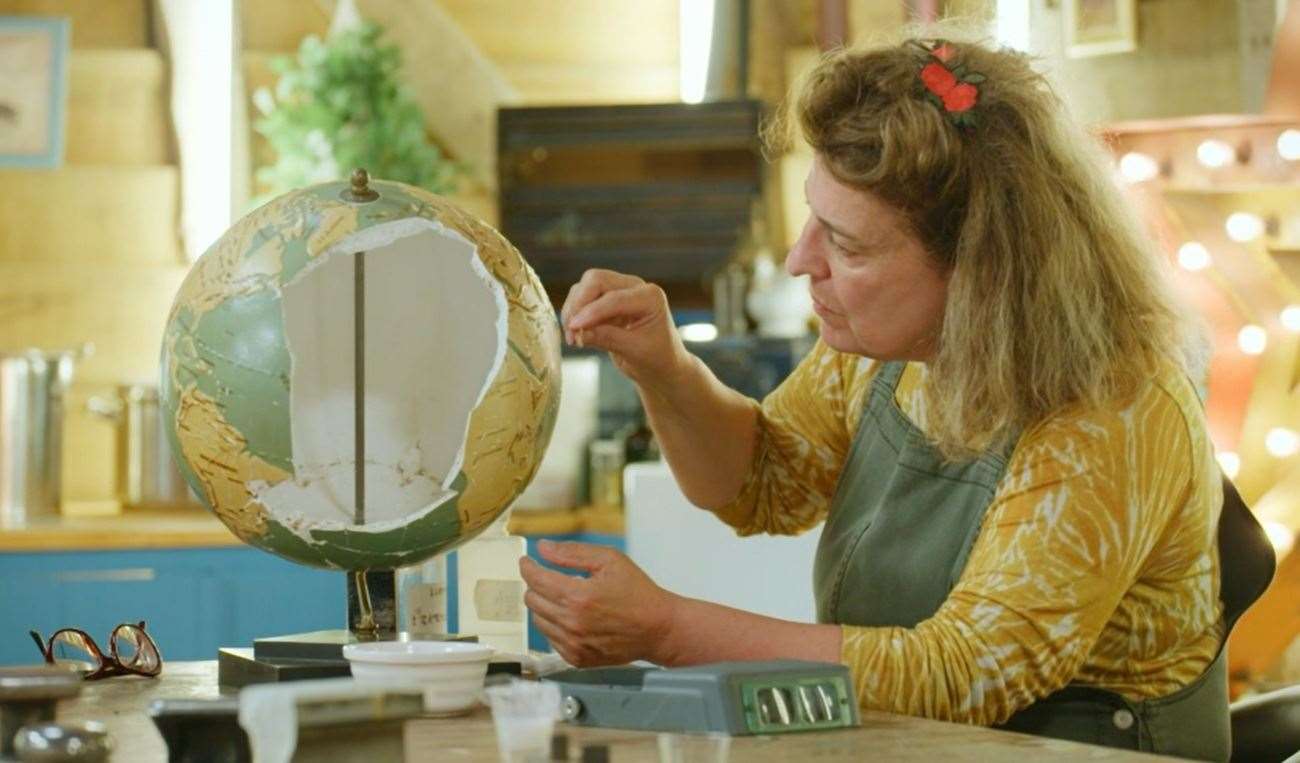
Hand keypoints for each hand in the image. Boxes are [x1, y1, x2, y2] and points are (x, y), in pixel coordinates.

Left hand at [519, 540, 678, 666]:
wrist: (658, 628)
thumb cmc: (638, 592)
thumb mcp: (609, 560)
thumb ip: (572, 553)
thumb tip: (543, 548)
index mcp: (578, 596)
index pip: (535, 579)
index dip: (528, 566)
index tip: (527, 561)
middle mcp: (572, 623)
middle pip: (531, 600)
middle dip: (536, 584)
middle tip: (549, 577)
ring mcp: (573, 644)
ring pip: (538, 620)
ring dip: (544, 605)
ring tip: (565, 597)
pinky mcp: (576, 658)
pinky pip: (550, 638)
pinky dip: (555, 625)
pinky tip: (573, 617)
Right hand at [560, 269, 691, 389]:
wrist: (661, 366)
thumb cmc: (656, 358)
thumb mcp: (634, 351)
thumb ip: (607, 338)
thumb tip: (579, 332)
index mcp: (651, 297)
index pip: (614, 298)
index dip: (591, 312)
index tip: (574, 328)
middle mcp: (634, 287)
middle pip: (596, 280)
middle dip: (579, 304)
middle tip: (571, 331)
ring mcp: (619, 290)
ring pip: (585, 286)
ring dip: (574, 309)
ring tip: (573, 338)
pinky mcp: (606, 299)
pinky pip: (583, 298)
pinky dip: (574, 314)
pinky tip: (576, 334)